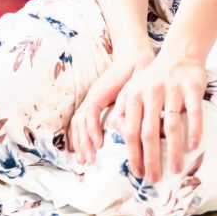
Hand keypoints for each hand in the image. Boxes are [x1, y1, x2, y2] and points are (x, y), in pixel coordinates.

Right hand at [67, 42, 154, 165]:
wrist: (134, 54)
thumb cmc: (138, 67)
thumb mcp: (138, 83)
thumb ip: (129, 102)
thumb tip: (124, 126)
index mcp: (101, 89)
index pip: (91, 111)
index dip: (93, 130)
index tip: (100, 146)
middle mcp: (93, 95)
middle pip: (80, 120)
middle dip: (83, 142)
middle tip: (91, 161)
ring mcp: (91, 99)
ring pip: (78, 123)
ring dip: (79, 143)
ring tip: (85, 161)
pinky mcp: (95, 104)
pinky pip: (81, 122)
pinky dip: (79, 137)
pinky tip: (83, 151)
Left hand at [109, 54, 205, 184]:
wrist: (180, 52)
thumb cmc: (155, 77)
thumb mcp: (134, 88)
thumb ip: (124, 110)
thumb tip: (115, 136)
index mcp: (134, 95)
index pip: (130, 130)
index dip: (133, 154)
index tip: (138, 173)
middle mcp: (151, 93)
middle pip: (148, 132)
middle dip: (151, 159)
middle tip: (154, 179)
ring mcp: (172, 89)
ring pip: (171, 126)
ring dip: (173, 151)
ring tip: (175, 169)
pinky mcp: (192, 87)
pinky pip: (193, 112)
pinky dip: (193, 130)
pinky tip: (193, 146)